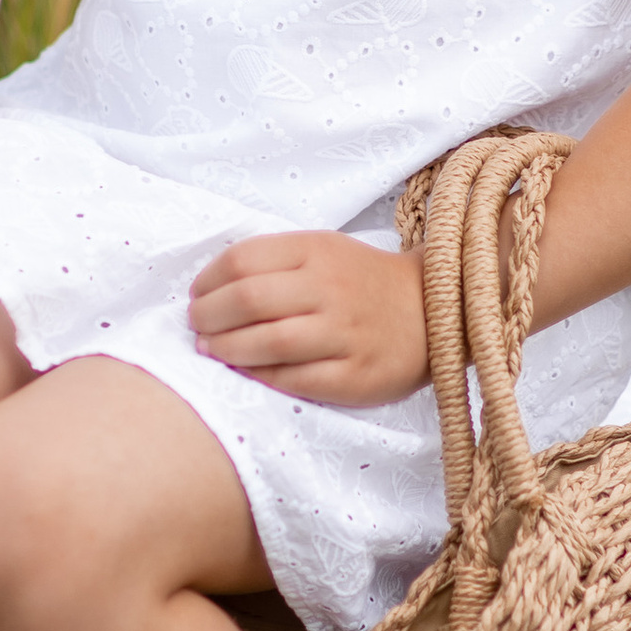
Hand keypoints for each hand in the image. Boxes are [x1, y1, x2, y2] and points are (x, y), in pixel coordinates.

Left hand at [187, 233, 426, 406]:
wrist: (433, 311)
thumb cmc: (361, 282)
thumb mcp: (322, 251)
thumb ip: (272, 263)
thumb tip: (208, 290)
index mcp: (316, 251)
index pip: (242, 260)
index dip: (207, 281)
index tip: (197, 296)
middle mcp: (330, 289)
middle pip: (248, 300)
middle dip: (207, 317)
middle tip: (197, 328)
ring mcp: (344, 333)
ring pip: (268, 342)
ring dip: (226, 350)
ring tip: (210, 351)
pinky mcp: (355, 375)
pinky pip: (294, 379)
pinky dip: (260, 377)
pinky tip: (245, 372)